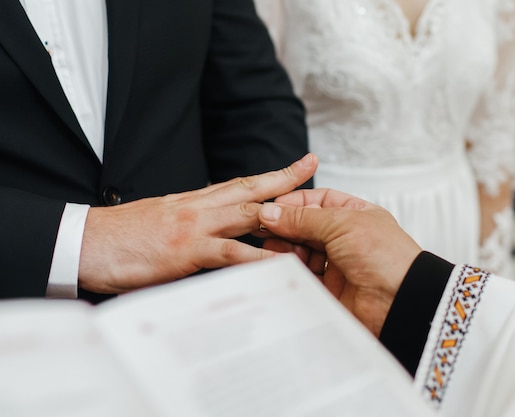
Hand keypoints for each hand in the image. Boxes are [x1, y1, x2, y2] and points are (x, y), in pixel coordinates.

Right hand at [78, 154, 317, 293]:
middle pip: (249, 188)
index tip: (292, 167)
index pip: (237, 185)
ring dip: (281, 213)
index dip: (267, 177)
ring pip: (246, 213)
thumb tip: (212, 237)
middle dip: (284, 178)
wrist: (83, 243)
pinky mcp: (185, 250)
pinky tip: (278, 262)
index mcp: (192, 202)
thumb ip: (190, 226)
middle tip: (311, 166)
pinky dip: (256, 257)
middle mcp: (197, 207)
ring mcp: (193, 226)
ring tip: (312, 216)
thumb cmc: (120, 238)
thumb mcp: (161, 224)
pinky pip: (228, 252)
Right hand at [258, 188, 420, 335]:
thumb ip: (303, 218)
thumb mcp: (341, 224)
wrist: (400, 301)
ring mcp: (337, 264)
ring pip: (301, 252)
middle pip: (306, 227)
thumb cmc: (385, 256)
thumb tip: (271, 212)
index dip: (294, 202)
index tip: (271, 207)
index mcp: (355, 215)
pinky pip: (303, 276)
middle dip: (285, 227)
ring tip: (274, 249)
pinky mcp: (329, 289)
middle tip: (264, 229)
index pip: (319, 201)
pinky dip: (290, 271)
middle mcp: (346, 238)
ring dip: (286, 249)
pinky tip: (280, 266)